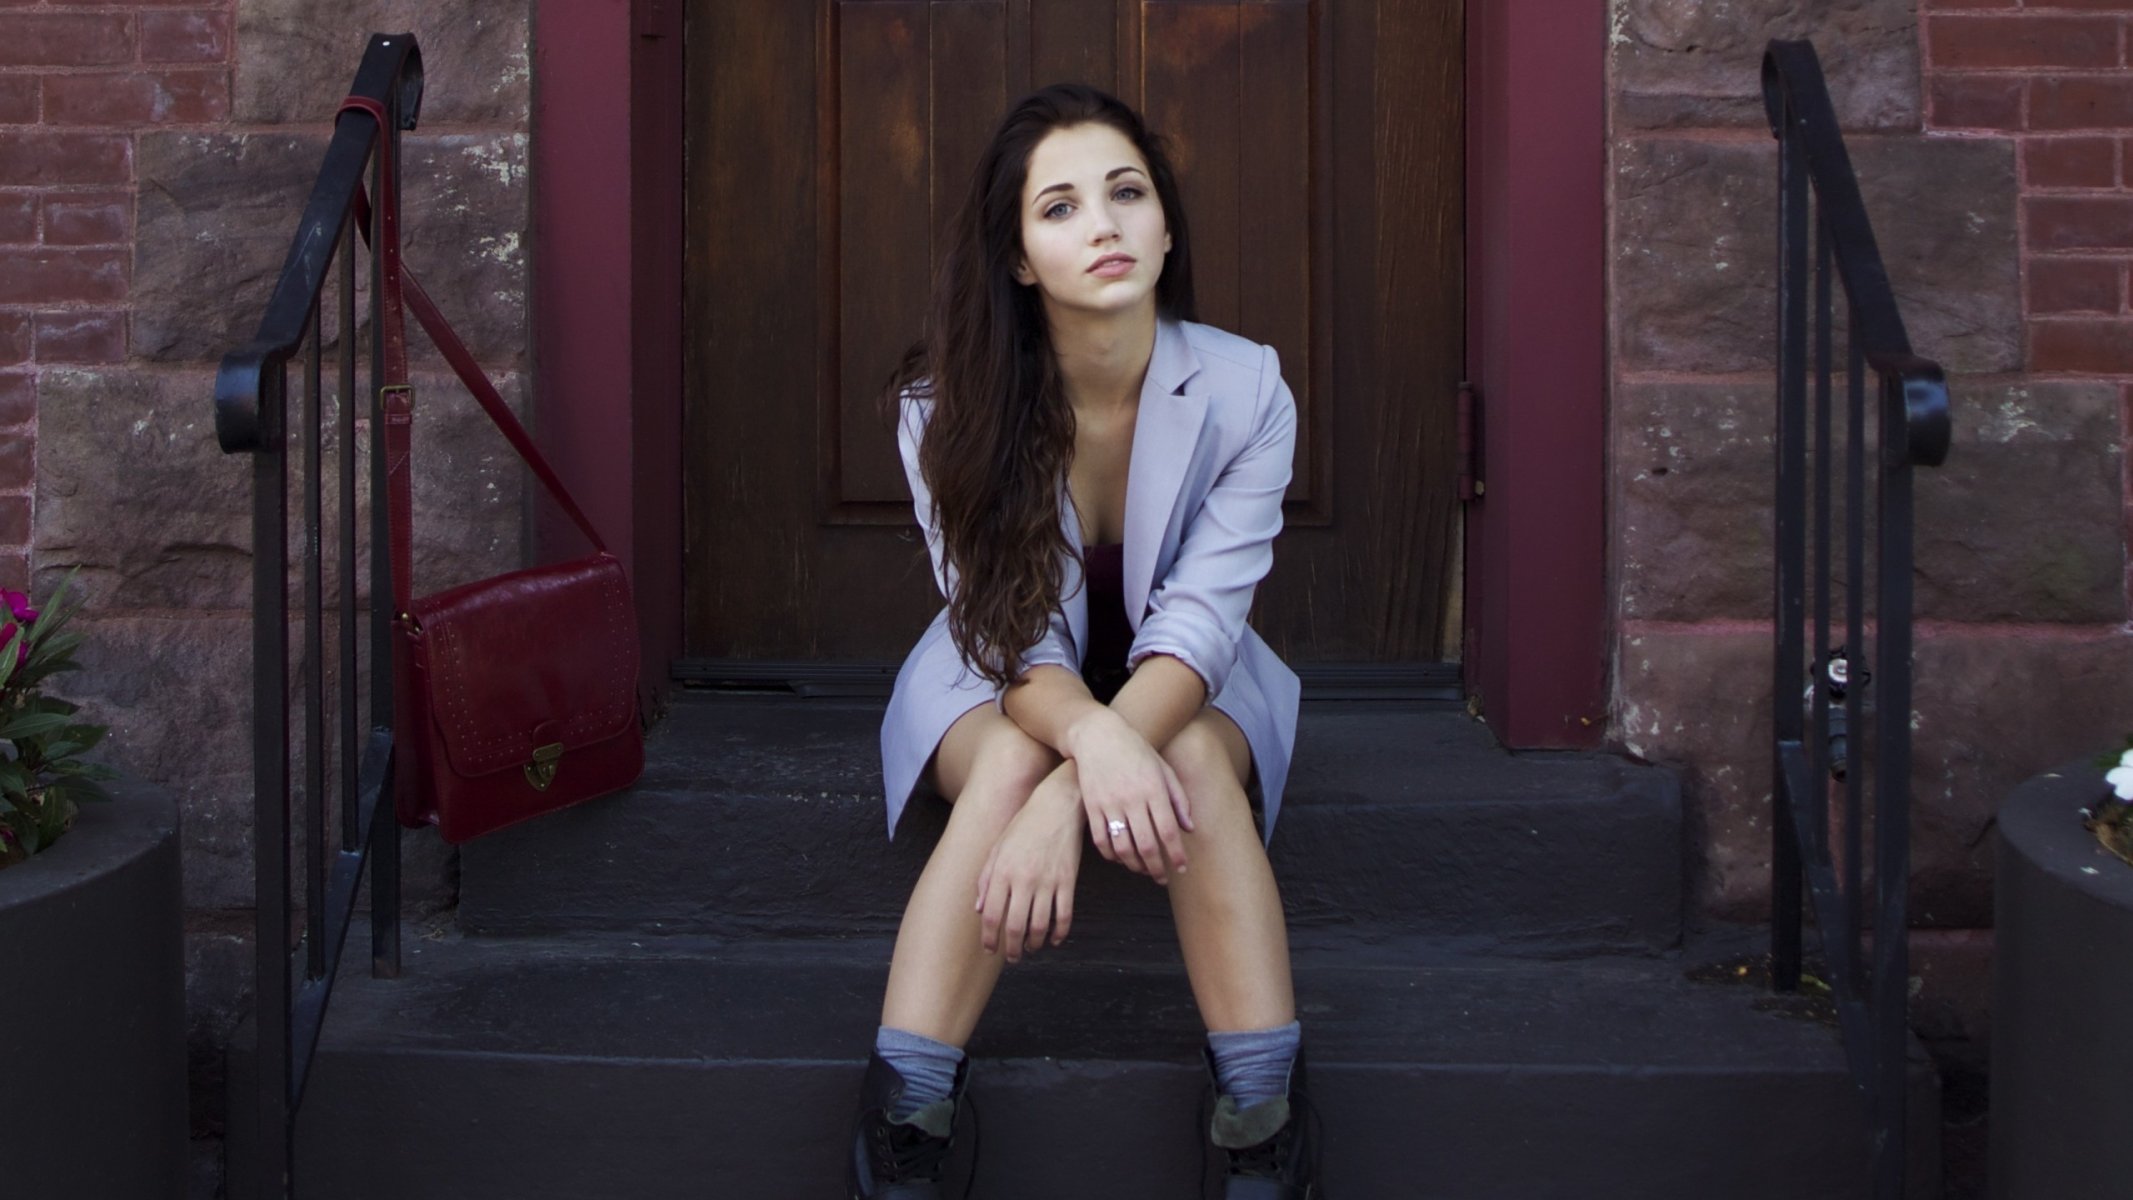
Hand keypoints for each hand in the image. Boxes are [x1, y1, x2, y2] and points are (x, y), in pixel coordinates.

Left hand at [975, 762, 1085, 961]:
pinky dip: (1059, 933)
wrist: (1057, 807)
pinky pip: (1064, 916)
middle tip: (1011, 957)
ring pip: (1040, 926)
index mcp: (1002, 872)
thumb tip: (979, 910)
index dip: (989, 937)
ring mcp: (1047, 882)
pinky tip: (1054, 939)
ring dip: (1034, 944)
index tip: (990, 949)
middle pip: (1015, 926)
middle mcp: (1023, 880)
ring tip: (1030, 949)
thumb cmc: (1024, 826)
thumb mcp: (998, 848)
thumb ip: (986, 879)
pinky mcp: (1067, 882)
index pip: (991, 915)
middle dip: (1011, 948)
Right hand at [1065, 708, 1193, 883]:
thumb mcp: (1163, 769)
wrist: (1098, 735)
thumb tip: (1189, 828)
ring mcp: (1110, 803)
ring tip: (1143, 870)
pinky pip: (1101, 841)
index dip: (1176, 854)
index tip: (1181, 869)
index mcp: (1154, 789)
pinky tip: (1121, 858)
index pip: (1169, 830)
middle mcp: (1132, 798)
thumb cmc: (1136, 751)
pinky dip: (1111, 856)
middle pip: (1147, 844)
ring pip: (1123, 847)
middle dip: (1157, 867)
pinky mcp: (1092, 807)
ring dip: (1135, 865)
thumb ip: (1179, 799)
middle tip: (1162, 878)